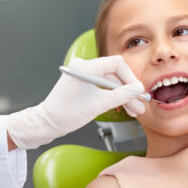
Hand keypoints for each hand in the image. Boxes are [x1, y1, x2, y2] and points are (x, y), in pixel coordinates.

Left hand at [6, 56, 145, 148]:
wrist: (47, 123)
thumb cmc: (66, 113)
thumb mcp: (99, 105)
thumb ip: (121, 95)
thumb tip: (137, 90)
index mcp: (86, 66)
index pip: (117, 63)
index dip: (130, 77)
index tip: (138, 90)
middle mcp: (84, 67)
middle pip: (114, 74)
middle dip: (127, 90)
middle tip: (139, 103)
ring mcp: (83, 75)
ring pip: (109, 82)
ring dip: (122, 96)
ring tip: (134, 110)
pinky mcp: (82, 84)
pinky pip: (101, 87)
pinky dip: (111, 96)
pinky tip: (123, 106)